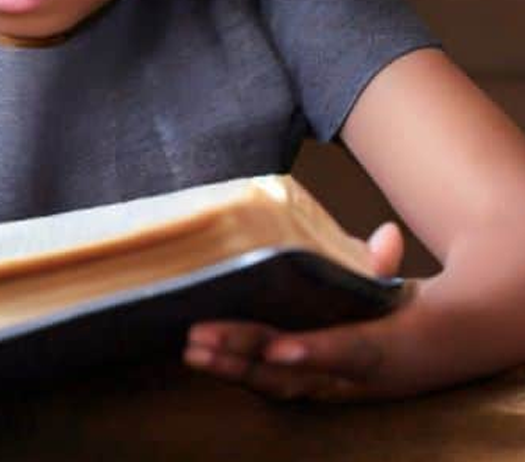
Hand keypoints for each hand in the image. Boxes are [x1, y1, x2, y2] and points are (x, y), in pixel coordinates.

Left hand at [183, 222, 410, 401]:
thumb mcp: (401, 289)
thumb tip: (386, 234)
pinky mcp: (304, 383)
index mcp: (379, 353)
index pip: (347, 353)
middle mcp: (346, 379)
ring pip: (271, 383)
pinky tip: (199, 354)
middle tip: (201, 338)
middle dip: (243, 355)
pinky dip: (233, 369)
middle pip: (290, 372)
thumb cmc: (407, 314)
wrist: (427, 352)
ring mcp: (323, 385)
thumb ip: (384, 265)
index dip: (313, 353)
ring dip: (229, 368)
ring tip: (191, 349)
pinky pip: (266, 380)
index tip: (277, 350)